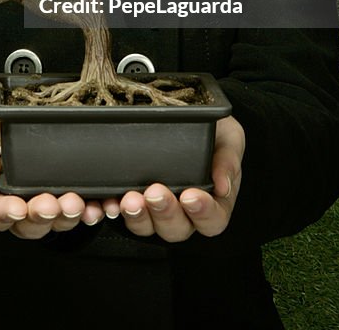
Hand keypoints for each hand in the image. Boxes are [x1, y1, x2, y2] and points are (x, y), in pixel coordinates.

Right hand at [0, 104, 104, 237]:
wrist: (9, 117)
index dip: (5, 214)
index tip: (17, 208)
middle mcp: (17, 205)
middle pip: (28, 224)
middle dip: (42, 216)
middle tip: (52, 205)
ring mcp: (43, 202)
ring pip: (55, 222)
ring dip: (67, 216)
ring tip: (77, 203)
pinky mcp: (66, 195)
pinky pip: (80, 211)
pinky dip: (90, 211)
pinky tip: (97, 206)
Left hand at [102, 115, 244, 241]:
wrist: (190, 110)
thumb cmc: (214, 132)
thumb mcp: (228, 138)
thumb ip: (228, 160)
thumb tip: (223, 186)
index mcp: (212, 203)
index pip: (212, 221)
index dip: (202, 213)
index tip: (191, 196)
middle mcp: (184, 213)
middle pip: (176, 229)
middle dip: (164, 213)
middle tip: (156, 192)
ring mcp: (156, 210)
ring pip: (147, 226)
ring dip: (138, 215)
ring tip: (130, 198)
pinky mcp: (134, 200)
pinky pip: (121, 212)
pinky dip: (113, 209)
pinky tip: (110, 201)